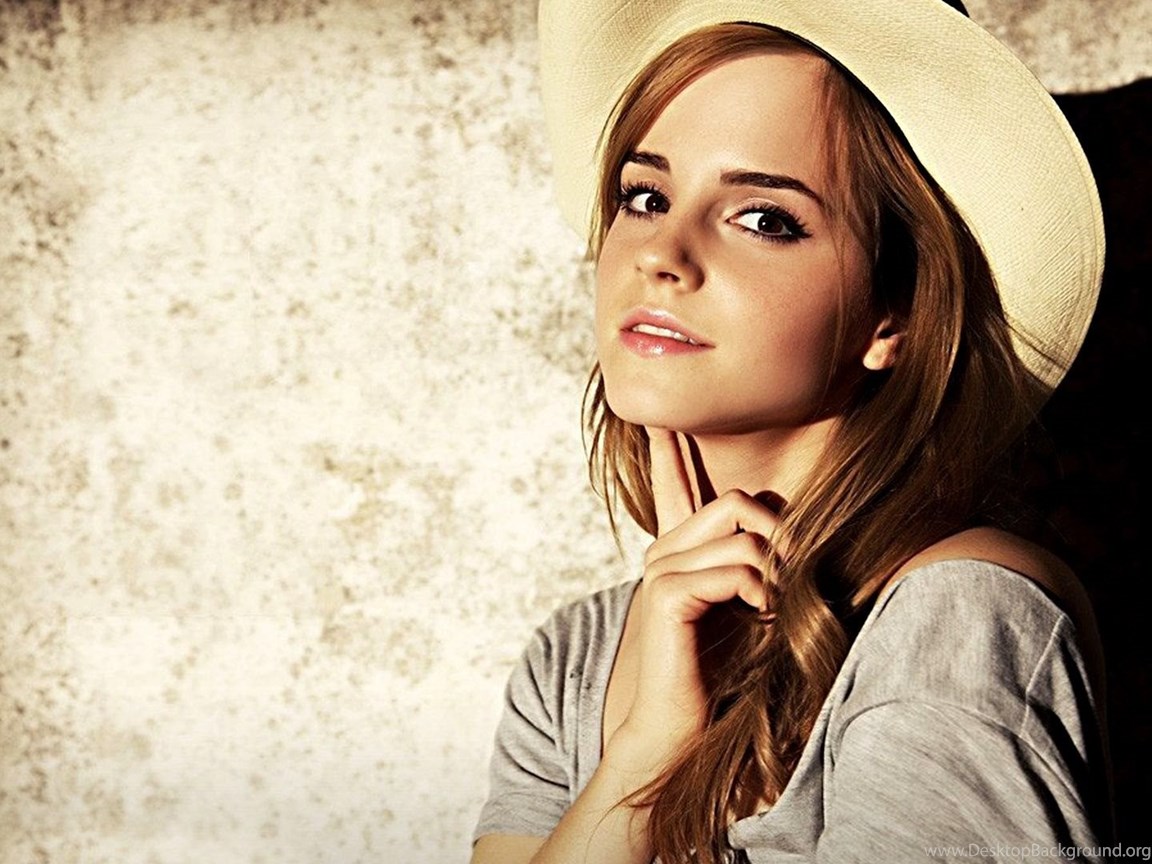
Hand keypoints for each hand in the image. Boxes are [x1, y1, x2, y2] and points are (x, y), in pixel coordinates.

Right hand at [612, 428, 776, 765]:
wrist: (678, 733)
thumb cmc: (718, 677)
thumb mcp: (744, 610)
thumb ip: (754, 570)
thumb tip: (795, 538)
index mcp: (677, 551)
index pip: (672, 483)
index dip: (670, 449)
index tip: (666, 420)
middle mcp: (663, 552)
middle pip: (736, 503)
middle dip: (781, 533)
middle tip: (797, 576)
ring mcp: (661, 569)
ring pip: (742, 535)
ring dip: (778, 574)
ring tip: (780, 610)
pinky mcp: (665, 594)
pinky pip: (734, 570)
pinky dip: (762, 594)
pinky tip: (764, 619)